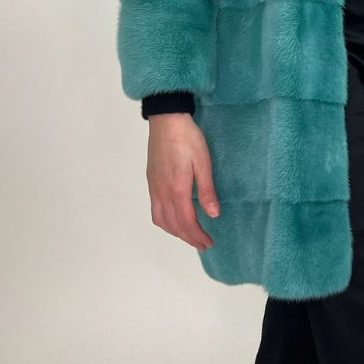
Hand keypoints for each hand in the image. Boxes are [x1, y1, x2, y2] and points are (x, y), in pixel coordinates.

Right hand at [146, 113, 219, 251]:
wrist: (166, 120)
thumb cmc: (188, 138)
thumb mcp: (203, 162)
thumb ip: (206, 190)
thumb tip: (213, 215)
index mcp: (177, 189)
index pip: (187, 222)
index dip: (198, 236)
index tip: (208, 242)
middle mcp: (162, 192)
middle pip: (173, 225)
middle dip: (188, 238)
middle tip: (201, 244)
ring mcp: (154, 187)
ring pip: (160, 220)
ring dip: (174, 232)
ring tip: (188, 235)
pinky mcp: (151, 180)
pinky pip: (154, 209)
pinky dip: (164, 221)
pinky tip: (173, 218)